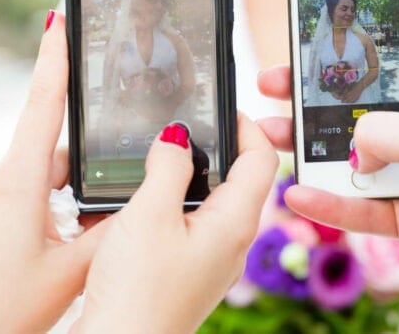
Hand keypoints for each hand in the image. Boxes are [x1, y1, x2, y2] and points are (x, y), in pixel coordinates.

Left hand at [0, 13, 105, 331]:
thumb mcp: (72, 271)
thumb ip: (114, 227)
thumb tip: (145, 199)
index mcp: (16, 183)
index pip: (41, 103)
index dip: (55, 56)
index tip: (60, 16)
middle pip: (54, 152)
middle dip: (83, 175)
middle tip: (94, 216)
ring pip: (39, 177)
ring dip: (62, 200)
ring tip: (63, 251)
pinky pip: (18, 193)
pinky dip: (41, 211)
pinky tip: (43, 251)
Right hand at [74, 114, 276, 332]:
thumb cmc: (137, 294)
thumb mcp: (149, 216)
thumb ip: (167, 168)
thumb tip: (177, 136)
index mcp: (235, 223)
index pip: (262, 160)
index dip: (247, 125)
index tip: (221, 104)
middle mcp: (232, 242)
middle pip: (241, 178)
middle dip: (219, 145)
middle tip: (189, 121)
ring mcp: (212, 261)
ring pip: (214, 202)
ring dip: (194, 173)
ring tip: (162, 151)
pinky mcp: (189, 273)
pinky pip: (193, 225)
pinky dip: (177, 202)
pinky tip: (145, 198)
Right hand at [255, 42, 398, 310]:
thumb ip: (383, 130)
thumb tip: (354, 149)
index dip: (363, 43)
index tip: (323, 35)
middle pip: (363, 104)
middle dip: (318, 96)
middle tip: (278, 84)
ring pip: (352, 155)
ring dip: (311, 147)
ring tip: (270, 136)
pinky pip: (359, 205)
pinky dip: (328, 201)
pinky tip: (297, 193)